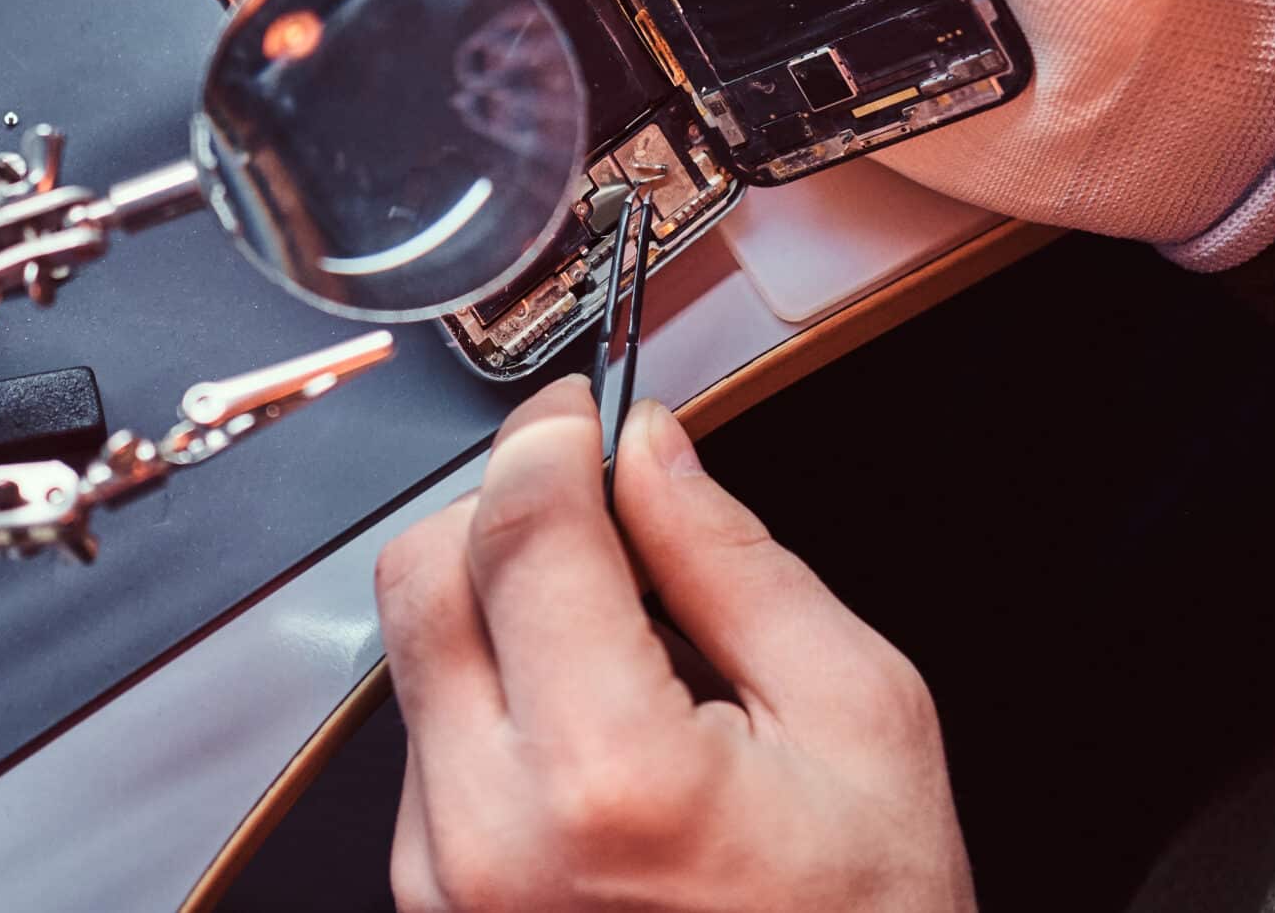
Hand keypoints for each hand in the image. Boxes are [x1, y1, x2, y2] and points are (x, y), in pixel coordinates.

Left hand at [377, 378, 975, 911]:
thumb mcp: (859, 718)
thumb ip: (733, 563)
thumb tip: (653, 448)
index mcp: (610, 778)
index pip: (520, 534)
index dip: (547, 440)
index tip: (579, 410)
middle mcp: (491, 837)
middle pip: (425, 578)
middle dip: (503, 508)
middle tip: (600, 507)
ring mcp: (446, 881)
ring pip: (414, 653)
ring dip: (498, 605)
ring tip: (629, 657)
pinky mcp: (432, 900)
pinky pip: (425, 737)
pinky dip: (493, 691)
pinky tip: (592, 728)